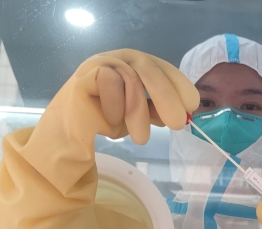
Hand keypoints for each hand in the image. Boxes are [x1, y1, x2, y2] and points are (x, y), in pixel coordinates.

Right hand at [39, 49, 198, 145]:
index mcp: (135, 64)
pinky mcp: (85, 74)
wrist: (70, 132)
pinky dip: (115, 107)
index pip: (162, 67)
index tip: (192, 106)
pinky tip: (110, 122)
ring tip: (140, 138)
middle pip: (148, 69)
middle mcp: (120, 58)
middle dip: (166, 97)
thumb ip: (157, 109)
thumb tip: (184, 112)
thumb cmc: (105, 118)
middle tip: (177, 124)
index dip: (178, 84)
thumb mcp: (138, 114)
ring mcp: (101, 63)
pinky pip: (110, 84)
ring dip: (139, 113)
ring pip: (131, 80)